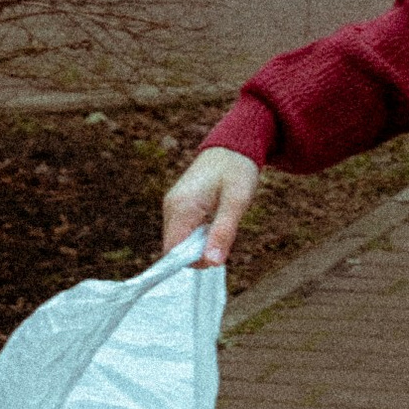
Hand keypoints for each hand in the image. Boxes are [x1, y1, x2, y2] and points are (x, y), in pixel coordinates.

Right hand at [162, 143, 260, 266]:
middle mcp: (170, 207)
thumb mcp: (237, 201)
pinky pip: (183, 231)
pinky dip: (199, 235)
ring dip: (200, 244)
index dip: (194, 261)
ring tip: (221, 225)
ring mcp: (172, 206)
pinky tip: (214, 221)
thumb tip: (212, 263)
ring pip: (180, 241)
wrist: (233, 145)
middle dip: (199, 253)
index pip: (173, 252)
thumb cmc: (237, 170)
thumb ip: (223, 232)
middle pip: (175, 249)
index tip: (218, 253)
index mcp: (181, 207)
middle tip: (224, 237)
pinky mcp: (178, 206)